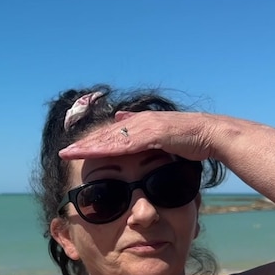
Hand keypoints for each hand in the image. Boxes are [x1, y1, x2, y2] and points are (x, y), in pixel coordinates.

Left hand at [59, 110, 222, 161]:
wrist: (211, 134)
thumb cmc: (189, 139)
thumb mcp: (160, 135)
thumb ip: (140, 131)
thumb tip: (120, 119)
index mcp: (139, 124)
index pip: (110, 136)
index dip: (91, 144)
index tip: (74, 151)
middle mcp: (138, 122)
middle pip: (104, 136)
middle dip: (83, 145)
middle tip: (63, 153)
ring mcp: (145, 127)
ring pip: (110, 139)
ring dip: (88, 147)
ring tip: (69, 154)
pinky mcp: (152, 134)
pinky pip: (125, 143)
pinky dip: (108, 148)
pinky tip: (93, 153)